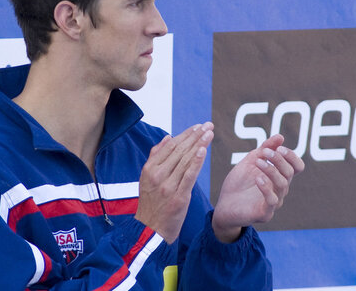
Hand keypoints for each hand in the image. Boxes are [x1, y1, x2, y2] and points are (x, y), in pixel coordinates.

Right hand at [135, 122, 213, 243]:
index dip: (185, 135)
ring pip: (185, 160)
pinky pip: (189, 176)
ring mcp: (167, 185)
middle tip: (208, 125)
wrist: (149, 230)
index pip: (170, 146)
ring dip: (199, 144)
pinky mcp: (178, 197)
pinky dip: (196, 162)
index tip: (197, 126)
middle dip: (195, 136)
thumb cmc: (151, 204)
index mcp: (149, 168)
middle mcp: (157, 175)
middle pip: (179, 150)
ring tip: (209, 133)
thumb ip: (155, 157)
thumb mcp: (146, 179)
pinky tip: (203, 150)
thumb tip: (168, 137)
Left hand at [211, 134, 303, 242]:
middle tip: (265, 152)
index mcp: (278, 177)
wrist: (223, 205)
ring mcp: (274, 202)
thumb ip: (264, 150)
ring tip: (258, 162)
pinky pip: (272, 201)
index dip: (292, 156)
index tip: (279, 148)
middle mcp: (279, 189)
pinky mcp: (264, 213)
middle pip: (289, 173)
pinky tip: (258, 178)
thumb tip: (280, 137)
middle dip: (278, 160)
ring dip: (271, 170)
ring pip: (282, 185)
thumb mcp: (250, 162)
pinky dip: (266, 188)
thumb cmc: (238, 184)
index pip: (297, 167)